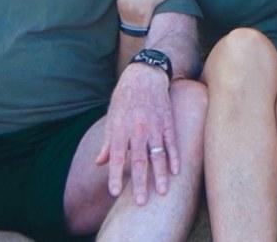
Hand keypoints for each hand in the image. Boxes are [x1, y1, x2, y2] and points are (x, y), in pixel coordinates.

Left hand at [95, 62, 177, 204]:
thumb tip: (100, 163)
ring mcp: (154, 125)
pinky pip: (172, 142)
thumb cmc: (125, 97)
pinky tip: (177, 171)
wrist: (145, 74)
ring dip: (160, 174)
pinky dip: (175, 157)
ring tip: (162, 192)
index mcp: (120, 128)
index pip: (117, 157)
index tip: (114, 193)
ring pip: (158, 154)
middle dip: (140, 182)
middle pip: (138, 160)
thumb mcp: (112, 117)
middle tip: (141, 202)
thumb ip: (108, 142)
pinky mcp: (168, 121)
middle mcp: (137, 129)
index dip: (115, 175)